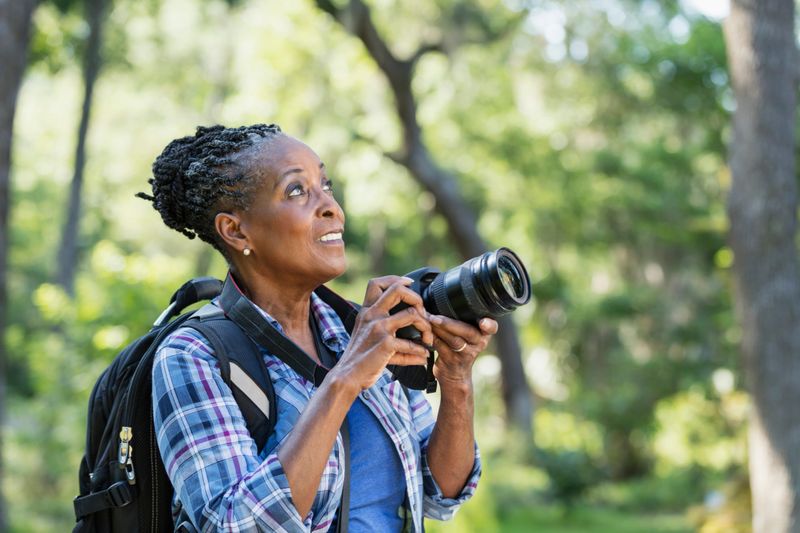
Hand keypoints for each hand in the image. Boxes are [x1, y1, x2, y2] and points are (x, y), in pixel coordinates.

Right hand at [330, 276, 433, 392]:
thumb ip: (387, 328)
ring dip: (426, 326)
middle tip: (423, 315)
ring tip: (427, 339)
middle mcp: (371, 315)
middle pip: (397, 289)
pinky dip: (419, 350)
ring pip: (412, 314)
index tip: (410, 284)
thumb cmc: (360, 357)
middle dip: (417, 299)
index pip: (377, 283)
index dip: (396, 280)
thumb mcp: (367, 335)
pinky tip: (422, 356)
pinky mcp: (385, 343)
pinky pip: (411, 342)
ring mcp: (378, 328)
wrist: (348, 375)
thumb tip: (412, 333)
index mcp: (366, 311)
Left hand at [429, 315, 497, 386]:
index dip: (489, 325)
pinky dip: (432, 337)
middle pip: (467, 332)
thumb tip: (443, 295)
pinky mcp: (452, 361)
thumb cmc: (460, 347)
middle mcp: (478, 344)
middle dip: (450, 323)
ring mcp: (465, 354)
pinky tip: (424, 330)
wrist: (455, 376)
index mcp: (483, 334)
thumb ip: (464, 319)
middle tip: (435, 317)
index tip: (484, 323)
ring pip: (453, 340)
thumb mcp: (468, 334)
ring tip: (427, 320)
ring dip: (438, 329)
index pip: (492, 328)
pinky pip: (441, 347)